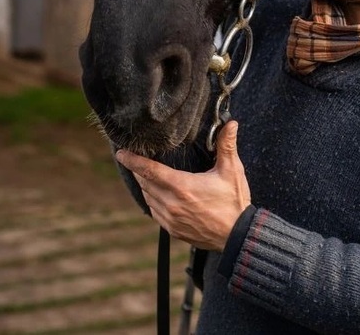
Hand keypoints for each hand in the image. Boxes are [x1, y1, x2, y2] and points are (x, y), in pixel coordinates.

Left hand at [115, 120, 250, 251]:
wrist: (237, 236)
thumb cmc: (234, 202)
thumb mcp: (232, 171)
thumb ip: (227, 145)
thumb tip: (232, 123)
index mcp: (182, 187)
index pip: (150, 171)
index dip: (133, 161)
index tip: (121, 153)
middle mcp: (172, 204)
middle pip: (145, 183)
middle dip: (138, 170)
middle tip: (133, 157)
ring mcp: (171, 219)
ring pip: (148, 197)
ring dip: (145, 185)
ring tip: (144, 173)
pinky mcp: (173, 230)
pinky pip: (154, 212)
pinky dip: (152, 200)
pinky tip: (156, 193)